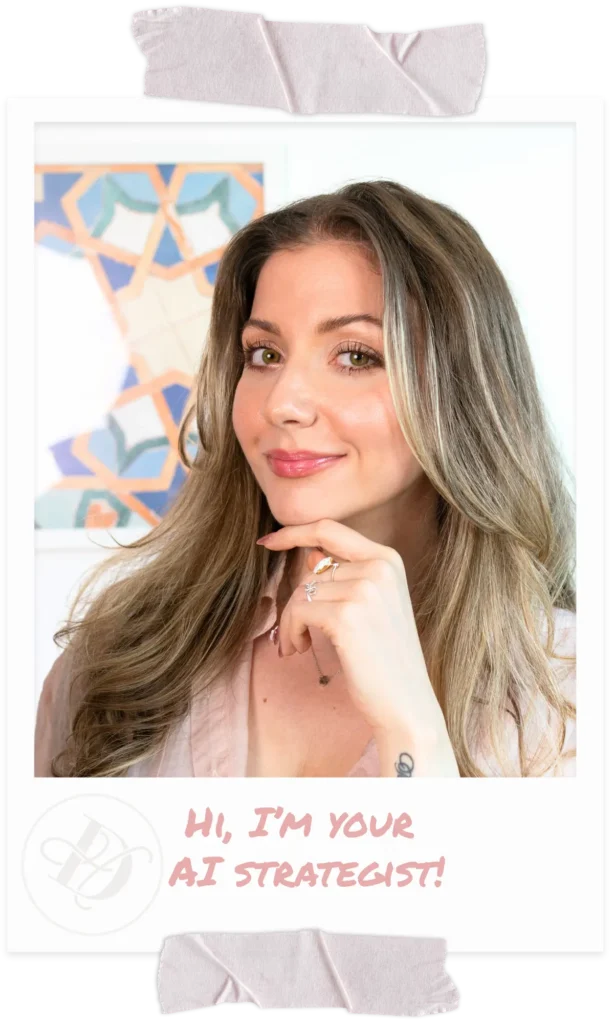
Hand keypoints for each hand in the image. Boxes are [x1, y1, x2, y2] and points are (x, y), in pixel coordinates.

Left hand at [257, 519, 457, 773]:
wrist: (407, 704)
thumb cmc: (386, 660)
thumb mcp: (373, 606)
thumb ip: (346, 576)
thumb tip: (310, 553)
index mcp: (388, 559)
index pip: (329, 528)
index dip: (293, 532)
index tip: (268, 542)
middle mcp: (379, 567)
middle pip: (310, 571)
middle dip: (295, 602)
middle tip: (295, 634)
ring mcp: (365, 590)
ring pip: (300, 592)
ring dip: (290, 621)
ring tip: (299, 645)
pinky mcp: (347, 616)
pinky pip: (297, 611)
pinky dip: (289, 631)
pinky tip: (299, 649)